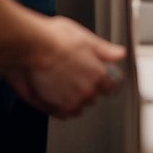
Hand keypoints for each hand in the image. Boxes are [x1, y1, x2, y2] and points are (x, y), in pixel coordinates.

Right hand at [5, 17, 124, 117]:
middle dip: (87, 87)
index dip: (106, 81)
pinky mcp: (55, 108)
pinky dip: (61, 106)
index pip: (111, 87)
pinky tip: (55, 93)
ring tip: (63, 82)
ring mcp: (71, 101)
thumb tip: (120, 53)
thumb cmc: (54, 38)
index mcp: (97, 73)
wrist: (32, 46)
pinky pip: (65, 113)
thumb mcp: (85, 38)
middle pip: (93, 96)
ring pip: (79, 105)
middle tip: (74, 73)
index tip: (103, 78)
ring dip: (74, 97)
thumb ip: (104, 50)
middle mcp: (87, 91)